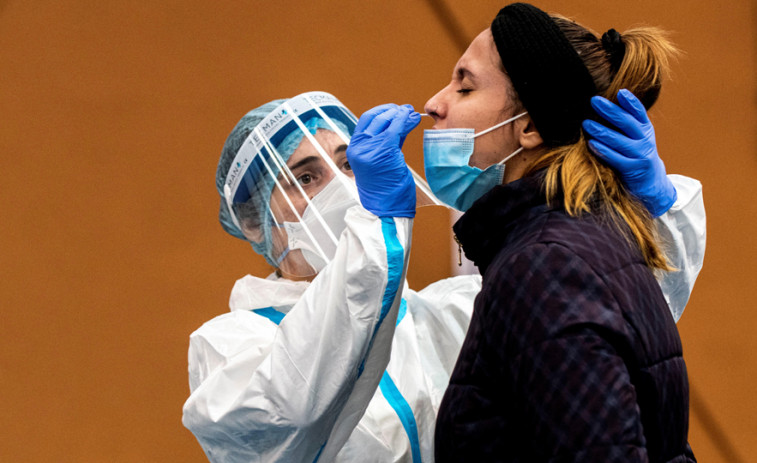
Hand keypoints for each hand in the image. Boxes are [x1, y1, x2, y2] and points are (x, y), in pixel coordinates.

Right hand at [346, 104, 420, 217]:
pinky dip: (405, 122)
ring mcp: (369, 150)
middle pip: (375, 118)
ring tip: (412, 114)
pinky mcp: (383, 153)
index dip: (382, 111)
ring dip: (401, 115)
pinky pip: (395, 131)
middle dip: (393, 111)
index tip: (395, 109)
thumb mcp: (382, 161)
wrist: (386, 209)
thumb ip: (387, 142)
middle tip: (407, 110)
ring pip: (386, 122)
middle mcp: (358, 148)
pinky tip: (413, 120)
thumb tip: (399, 123)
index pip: (366, 121)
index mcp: (355, 148)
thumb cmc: (386, 189)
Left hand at [582, 89, 676, 217]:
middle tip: (594, 101)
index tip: (620, 92)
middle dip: (610, 111)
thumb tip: (605, 104)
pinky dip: (603, 151)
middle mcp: (645, 140)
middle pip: (627, 123)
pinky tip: (591, 144)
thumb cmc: (636, 154)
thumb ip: (626, 123)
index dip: (630, 102)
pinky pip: (616, 159)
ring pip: (619, 141)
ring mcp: (640, 155)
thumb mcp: (637, 136)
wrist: (651, 182)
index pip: (639, 112)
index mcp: (645, 129)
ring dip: (601, 131)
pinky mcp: (632, 169)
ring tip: (586, 123)